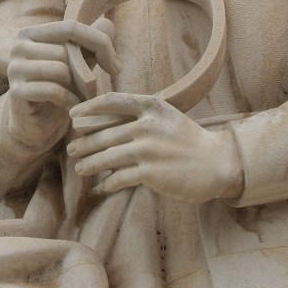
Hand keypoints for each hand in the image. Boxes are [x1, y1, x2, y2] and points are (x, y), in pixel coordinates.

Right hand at [5, 18, 118, 149]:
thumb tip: (109, 24)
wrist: (33, 119)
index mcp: (32, 32)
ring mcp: (14, 68)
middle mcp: (18, 46)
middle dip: (87, 71)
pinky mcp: (16, 91)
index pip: (72, 27)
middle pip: (66, 50)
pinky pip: (53, 90)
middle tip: (93, 87)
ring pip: (60, 70)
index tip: (116, 66)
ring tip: (82, 95)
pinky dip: (70, 99)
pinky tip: (74, 106)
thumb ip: (92, 41)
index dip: (100, 43)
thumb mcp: (78, 61)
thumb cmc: (58, 85)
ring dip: (78, 86)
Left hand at [68, 93, 242, 203]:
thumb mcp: (166, 116)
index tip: (73, 115)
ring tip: (80, 168)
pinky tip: (102, 186)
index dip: (88, 107)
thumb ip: (140, 114)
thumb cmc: (187, 139)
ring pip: (106, 156)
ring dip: (89, 164)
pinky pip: (118, 178)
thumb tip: (103, 119)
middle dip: (83, 143)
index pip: (111, 101)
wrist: (216, 163)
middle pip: (103, 133)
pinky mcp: (150, 173)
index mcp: (151, 106)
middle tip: (71, 149)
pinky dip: (107, 183)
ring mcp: (148, 149)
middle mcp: (148, 124)